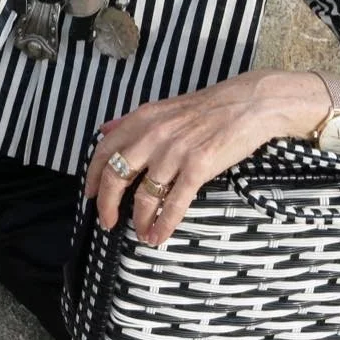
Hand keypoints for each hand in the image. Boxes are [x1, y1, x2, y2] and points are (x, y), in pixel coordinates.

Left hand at [82, 70, 317, 245]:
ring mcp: (174, 152)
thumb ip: (133, 122)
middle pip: (116, 177)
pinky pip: (174, 202)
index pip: (104, 151)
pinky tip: (159, 235)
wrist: (248, 104)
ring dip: (140, 220)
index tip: (90, 195)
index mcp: (142, 120)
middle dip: (108, 205)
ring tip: (141, 234)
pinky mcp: (197, 167)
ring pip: (144, 196)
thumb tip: (106, 130)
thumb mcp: (163, 108)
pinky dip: (163, 223)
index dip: (93, 177)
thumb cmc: (208, 108)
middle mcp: (153, 135)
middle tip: (108, 221)